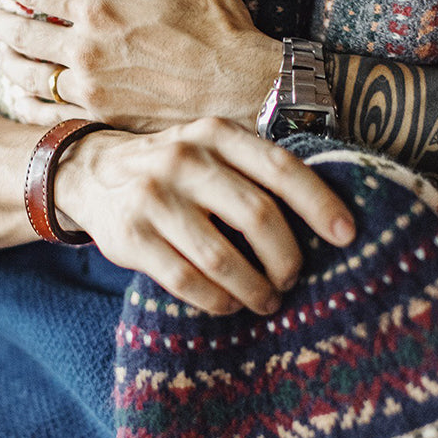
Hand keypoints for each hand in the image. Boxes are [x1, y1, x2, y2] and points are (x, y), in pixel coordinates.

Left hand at [0, 0, 281, 132]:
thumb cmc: (217, 23)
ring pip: (27, 77)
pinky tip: (31, 96)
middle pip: (18, 35)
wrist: (242, 86)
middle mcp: (84, 50)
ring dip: (10, 62)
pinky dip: (32, 103)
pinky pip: (50, 113)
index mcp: (98, 8)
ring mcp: (91, 89)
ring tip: (6, 53)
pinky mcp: (104, 118)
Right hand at [55, 117, 355, 316]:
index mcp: (216, 134)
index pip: (280, 168)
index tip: (346, 235)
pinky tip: (229, 303)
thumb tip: (323, 219)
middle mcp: (185, 159)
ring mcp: (154, 197)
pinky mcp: (132, 237)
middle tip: (293, 278)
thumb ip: (254, 171)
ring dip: (254, 287)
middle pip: (258, 216)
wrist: (91, 172)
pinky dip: (217, 300)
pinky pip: (187, 281)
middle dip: (287, 257)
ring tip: (267, 299)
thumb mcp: (211, 149)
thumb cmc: (174, 170)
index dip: (319, 203)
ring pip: (223, 257)